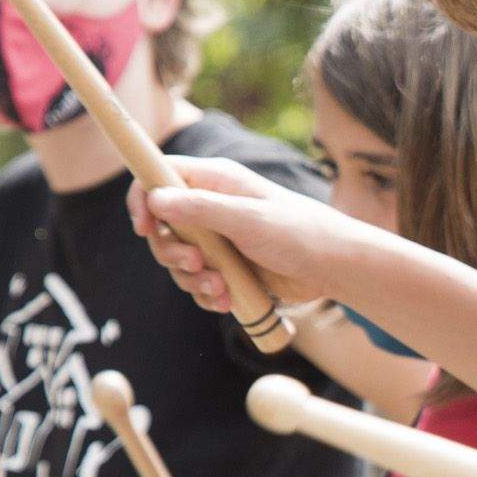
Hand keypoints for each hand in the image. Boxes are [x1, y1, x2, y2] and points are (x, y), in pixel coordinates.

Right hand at [131, 156, 354, 313]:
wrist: (333, 268)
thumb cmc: (299, 233)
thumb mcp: (249, 219)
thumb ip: (202, 209)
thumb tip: (156, 199)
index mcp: (215, 181)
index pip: (159, 177)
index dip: (143, 199)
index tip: (144, 228)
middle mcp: (211, 207)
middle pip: (162, 226)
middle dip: (172, 251)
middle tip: (196, 265)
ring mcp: (218, 239)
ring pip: (178, 260)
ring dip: (192, 279)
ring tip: (221, 288)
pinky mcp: (227, 267)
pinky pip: (198, 283)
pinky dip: (207, 295)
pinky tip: (228, 300)